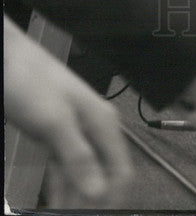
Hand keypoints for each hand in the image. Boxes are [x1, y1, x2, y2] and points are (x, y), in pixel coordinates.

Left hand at [4, 17, 132, 207]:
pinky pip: (67, 170)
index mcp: (103, 123)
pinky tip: (55, 202)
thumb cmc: (31, 82)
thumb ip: (79, 156)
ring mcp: (77, 133)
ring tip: (63, 213)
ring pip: (84, 176)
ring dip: (76, 198)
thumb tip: (99, 191)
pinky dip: (62, 188)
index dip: (114, 200)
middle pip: (104, 177)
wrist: (8, 58)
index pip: (122, 172)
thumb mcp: (55, 121)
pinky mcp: (59, 137)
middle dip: (93, 202)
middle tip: (73, 215)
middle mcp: (96, 129)